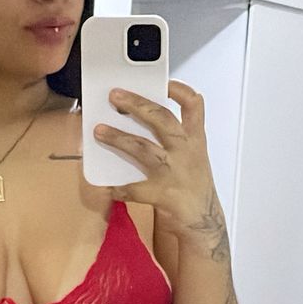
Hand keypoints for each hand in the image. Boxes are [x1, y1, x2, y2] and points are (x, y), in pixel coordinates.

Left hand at [93, 79, 217, 235]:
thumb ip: (174, 138)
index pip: (194, 106)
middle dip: (137, 104)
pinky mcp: (163, 194)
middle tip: (115, 96)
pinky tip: (108, 186)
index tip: (162, 82)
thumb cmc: (193, 185)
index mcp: (195, 140)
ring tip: (99, 131)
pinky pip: (134, 188)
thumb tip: (136, 120)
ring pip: (144, 148)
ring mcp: (174, 172)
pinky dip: (119, 187)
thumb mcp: (193, 156)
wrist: (203, 221)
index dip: (179, 91)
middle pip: (162, 119)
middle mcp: (186, 152)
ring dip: (119, 138)